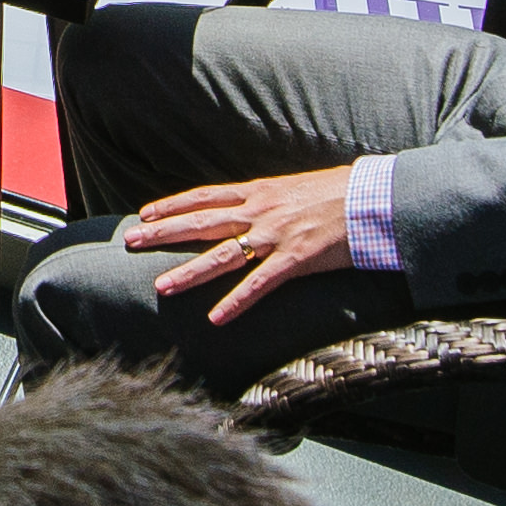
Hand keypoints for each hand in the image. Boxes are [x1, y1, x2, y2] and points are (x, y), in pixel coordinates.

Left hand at [119, 166, 358, 323]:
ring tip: (160, 286)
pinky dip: (236, 301)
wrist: (375, 198)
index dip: (173, 204)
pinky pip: (260, 284)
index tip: (145, 213)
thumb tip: (253, 205)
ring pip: (222, 254)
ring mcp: (276, 235)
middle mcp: (261, 210)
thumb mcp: (296, 187)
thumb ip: (271, 199)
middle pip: (202, 222)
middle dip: (163, 232)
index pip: (205, 196)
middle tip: (131, 241)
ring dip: (189, 272)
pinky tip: (216, 318)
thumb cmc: (341, 192)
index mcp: (260, 191)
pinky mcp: (296, 259)